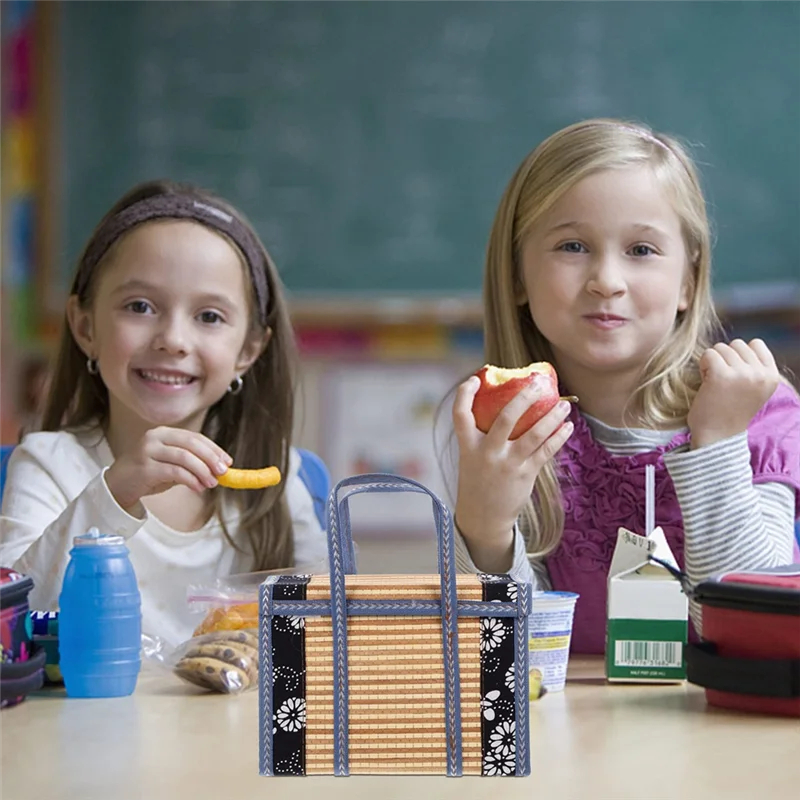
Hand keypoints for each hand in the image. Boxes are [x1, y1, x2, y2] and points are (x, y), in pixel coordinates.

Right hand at [104, 427, 232, 512]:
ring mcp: (147, 451)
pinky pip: (174, 471)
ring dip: (202, 471)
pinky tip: (198, 487)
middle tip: (223, 472)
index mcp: (163, 433)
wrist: (116, 487)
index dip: (213, 449)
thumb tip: (219, 469)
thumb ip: (191, 463)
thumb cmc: (147, 475)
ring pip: (184, 457)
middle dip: (211, 458)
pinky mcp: (144, 467)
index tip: (227, 461)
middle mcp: (154, 437)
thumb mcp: (171, 465)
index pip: (195, 437)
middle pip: (191, 444)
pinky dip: (190, 479)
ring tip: (212, 483)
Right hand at [452, 376, 572, 570]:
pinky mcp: (525, 475)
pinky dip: (559, 437)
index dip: (465, 393)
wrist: (483, 518)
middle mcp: (487, 453)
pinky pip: (546, 451)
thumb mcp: (472, 458)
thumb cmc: (479, 480)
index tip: (476, 379)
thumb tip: (507, 406)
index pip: (460, 414)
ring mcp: (508, 464)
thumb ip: (483, 436)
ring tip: (565, 405)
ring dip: (552, 416)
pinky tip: (567, 427)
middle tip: (538, 383)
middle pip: (506, 418)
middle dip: (524, 397)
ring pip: (534, 434)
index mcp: (468, 446)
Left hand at [688, 338, 779, 449]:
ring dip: (712, 363)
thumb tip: (741, 344)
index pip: (756, 344)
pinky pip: (708, 354)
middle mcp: (760, 374)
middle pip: (736, 344)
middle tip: (722, 382)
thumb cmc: (730, 411)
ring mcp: (742, 374)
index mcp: (772, 376)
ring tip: (715, 385)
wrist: (717, 437)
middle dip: (725, 359)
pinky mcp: (721, 375)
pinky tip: (706, 383)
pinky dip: (703, 366)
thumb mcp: (753, 388)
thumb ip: (754, 368)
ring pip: (721, 348)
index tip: (735, 376)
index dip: (739, 356)